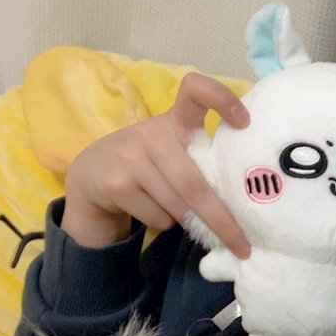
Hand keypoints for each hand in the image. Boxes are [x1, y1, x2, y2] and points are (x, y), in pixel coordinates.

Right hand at [61, 72, 250, 257]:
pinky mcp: (117, 184)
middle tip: (242, 244)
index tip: (245, 121)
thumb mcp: (171, 152)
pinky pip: (158, 217)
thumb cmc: (148, 165)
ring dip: (190, 222)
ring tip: (186, 217)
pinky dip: (164, 223)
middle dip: (221, 219)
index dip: (221, 98)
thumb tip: (244, 203)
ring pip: (178, 206)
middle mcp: (152, 134)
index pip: (195, 91)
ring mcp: (131, 158)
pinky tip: (152, 210)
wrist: (90, 177)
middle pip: (195, 184)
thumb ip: (201, 162)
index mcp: (174, 121)